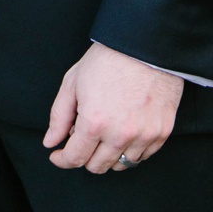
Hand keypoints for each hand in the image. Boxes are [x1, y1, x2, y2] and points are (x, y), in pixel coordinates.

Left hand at [43, 42, 182, 172]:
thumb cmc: (108, 59)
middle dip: (84, 156)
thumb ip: (59, 116)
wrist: (144, 44)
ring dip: (108, 154)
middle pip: (97, 166)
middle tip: (82, 137)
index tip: (58, 155)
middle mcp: (120, 135)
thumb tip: (50, 142)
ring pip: (121, 165)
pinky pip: (142, 156)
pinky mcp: (162, 133)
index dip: (62, 159)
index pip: (75, 158)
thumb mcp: (73, 82)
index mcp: (94, 123)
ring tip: (104, 132)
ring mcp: (143, 136)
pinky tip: (123, 131)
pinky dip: (130, 150)